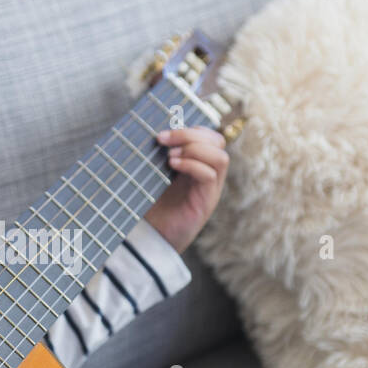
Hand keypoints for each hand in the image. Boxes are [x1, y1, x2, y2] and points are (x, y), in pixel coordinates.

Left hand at [144, 126, 229, 253]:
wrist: (150, 238)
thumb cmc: (150, 206)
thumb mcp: (153, 174)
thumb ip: (158, 154)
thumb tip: (148, 129)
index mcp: (198, 164)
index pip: (209, 136)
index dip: (191, 128)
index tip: (164, 132)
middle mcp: (209, 175)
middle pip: (217, 142)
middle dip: (190, 134)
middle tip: (163, 139)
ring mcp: (210, 189)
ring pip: (220, 156)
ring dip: (194, 148)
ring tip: (170, 155)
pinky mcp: (206, 203)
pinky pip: (210, 175)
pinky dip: (192, 165)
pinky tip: (172, 165)